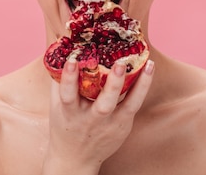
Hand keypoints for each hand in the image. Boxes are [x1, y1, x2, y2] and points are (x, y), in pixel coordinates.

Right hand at [42, 58, 154, 174]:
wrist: (75, 158)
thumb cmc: (65, 123)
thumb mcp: (56, 104)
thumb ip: (58, 78)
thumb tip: (60, 47)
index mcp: (70, 112)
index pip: (68, 94)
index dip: (69, 77)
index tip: (71, 60)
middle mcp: (90, 120)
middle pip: (103, 104)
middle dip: (112, 85)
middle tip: (119, 64)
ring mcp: (109, 124)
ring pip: (126, 106)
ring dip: (138, 85)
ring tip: (147, 64)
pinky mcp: (123, 125)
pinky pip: (135, 105)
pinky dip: (143, 87)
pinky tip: (148, 69)